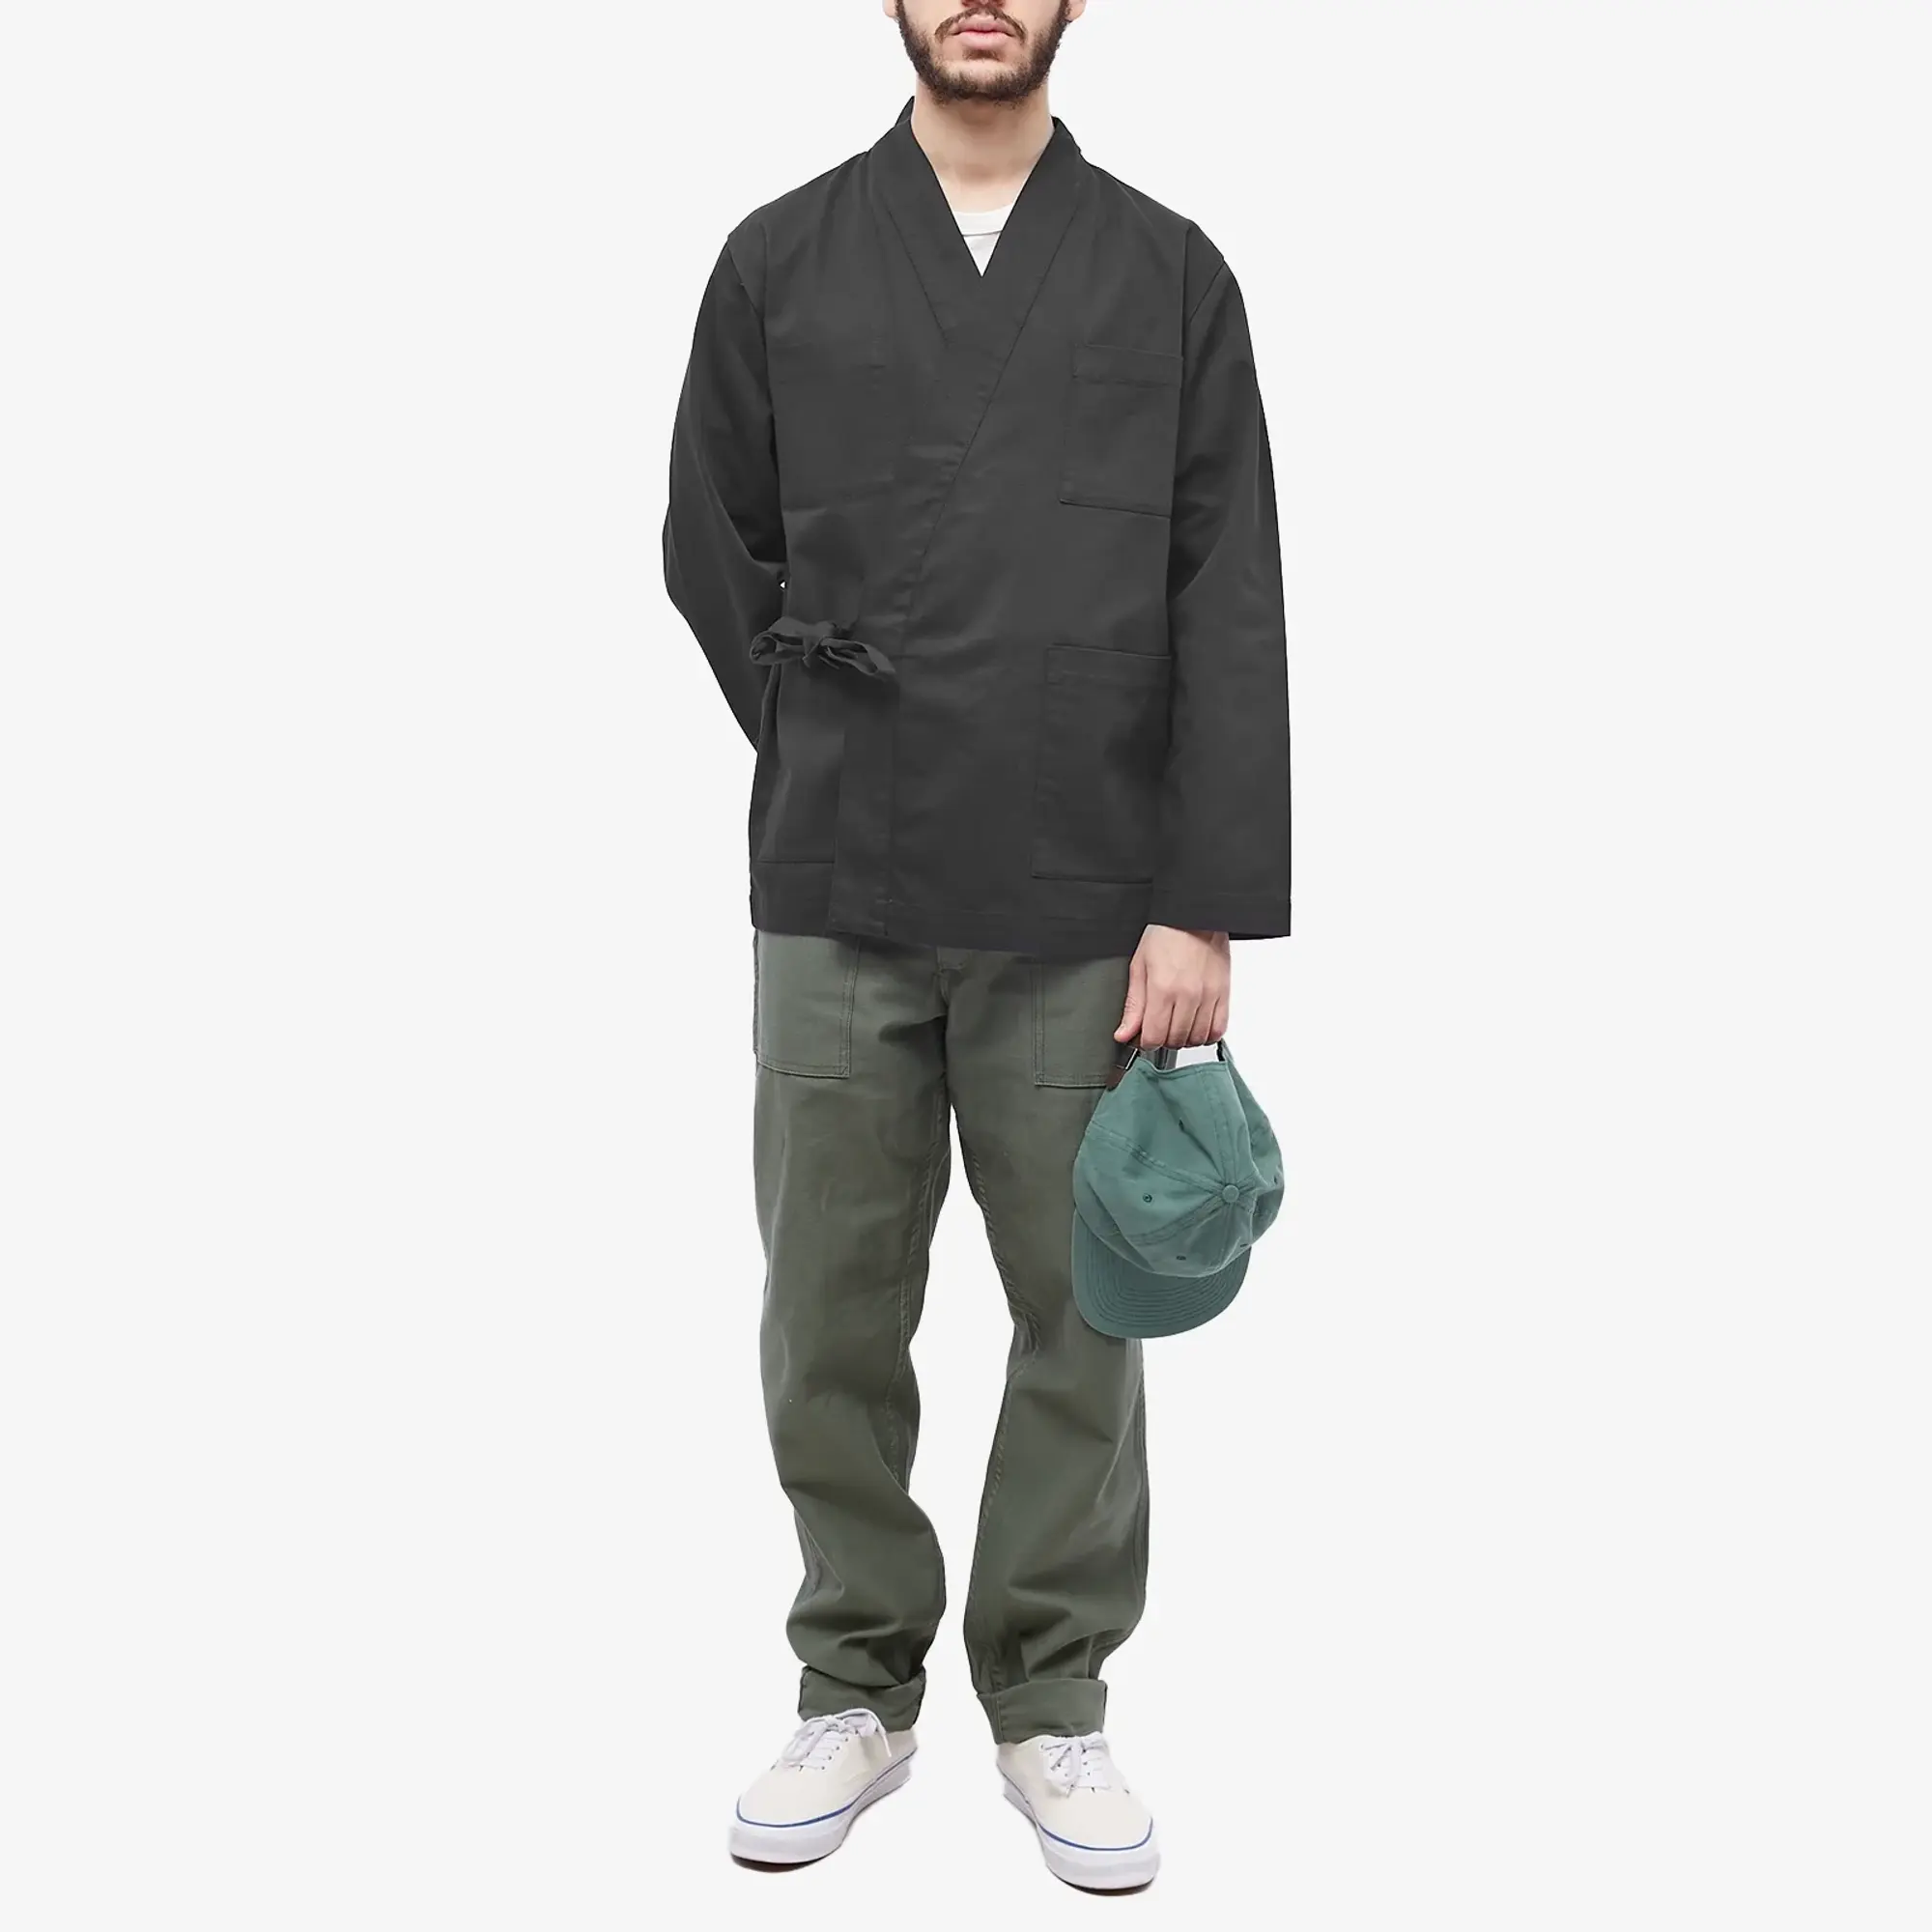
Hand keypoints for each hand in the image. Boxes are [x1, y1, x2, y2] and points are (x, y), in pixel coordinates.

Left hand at [1114, 926, 1230, 1048]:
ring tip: (1176, 1025)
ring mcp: (1208, 996)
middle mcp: (1188, 995)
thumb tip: (1124, 1034)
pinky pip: (1218, 1030)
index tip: (1143, 1035)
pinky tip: (1195, 1025)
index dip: (1144, 1041)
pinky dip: (1206, 1035)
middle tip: (1158, 1027)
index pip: (1153, 1037)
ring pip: (1196, 1039)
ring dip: (1183, 1039)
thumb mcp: (1139, 967)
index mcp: (1162, 989)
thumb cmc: (1166, 935)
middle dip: (1162, 1040)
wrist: (1194, 916)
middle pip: (1174, 1041)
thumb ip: (1133, 1005)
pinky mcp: (1224, 994)